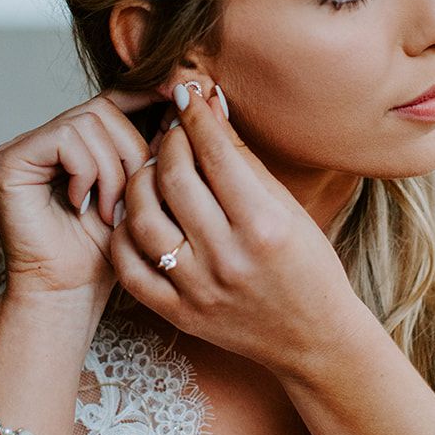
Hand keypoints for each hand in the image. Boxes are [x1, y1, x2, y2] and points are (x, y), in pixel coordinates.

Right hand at [0, 85, 166, 303]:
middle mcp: (45, 137)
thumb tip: (194, 94)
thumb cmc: (106, 252)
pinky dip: (87, 172)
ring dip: (111, 169)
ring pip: (89, 121)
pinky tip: (82, 205)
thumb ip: (159, 146)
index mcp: (75, 141)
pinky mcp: (9, 159)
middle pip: (105, 108)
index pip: (114, 98)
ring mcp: (24, 146)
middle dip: (131, 152)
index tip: (182, 95)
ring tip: (108, 210)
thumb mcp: (144, 191)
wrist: (70, 293)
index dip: (147, 95)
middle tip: (130, 199)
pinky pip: (66, 139)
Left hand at [109, 82, 364, 376]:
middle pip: (174, 180)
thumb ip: (244, 159)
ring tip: (152, 169)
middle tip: (171, 130)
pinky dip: (122, 234)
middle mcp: (228, 257)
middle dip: (168, 141)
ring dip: (139, 182)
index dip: (196, 116)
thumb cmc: (308, 266)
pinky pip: (129, 268)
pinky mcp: (178, 314)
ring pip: (142, 219)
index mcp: (264, 225)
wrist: (313, 339)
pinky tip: (134, 214)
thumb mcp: (287, 208)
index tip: (187, 95)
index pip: (215, 154)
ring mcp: (198, 289)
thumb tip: (209, 106)